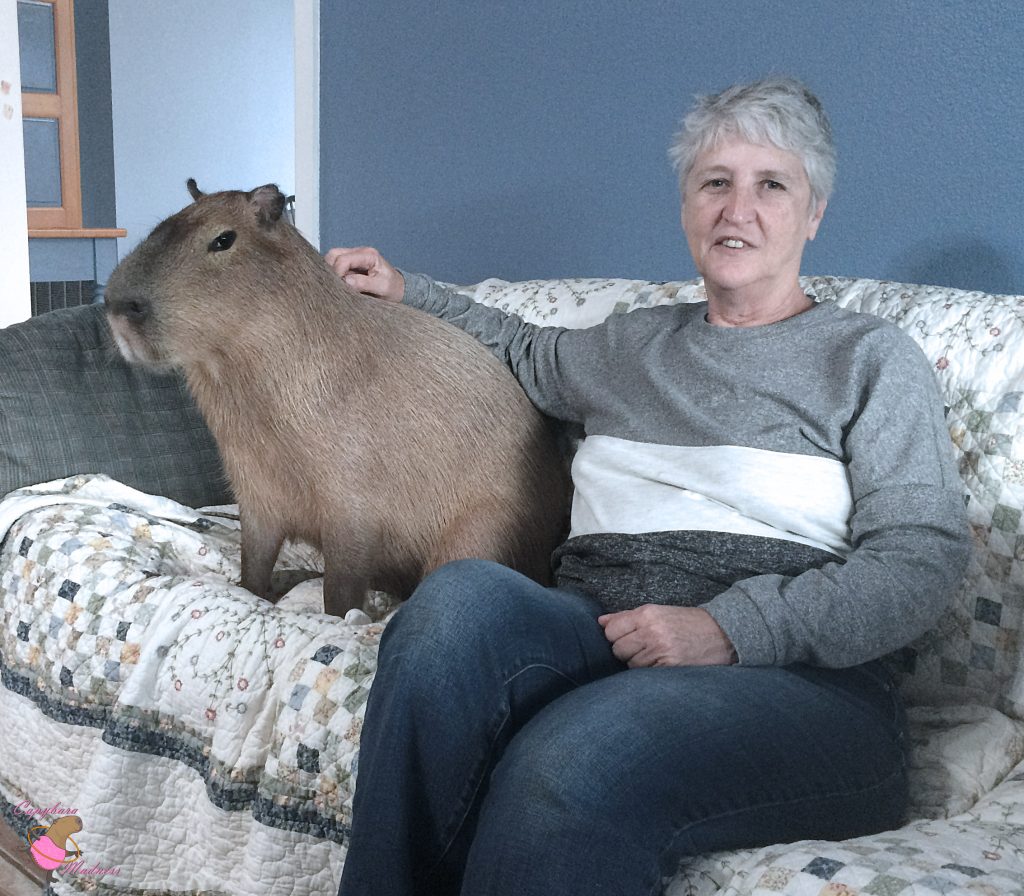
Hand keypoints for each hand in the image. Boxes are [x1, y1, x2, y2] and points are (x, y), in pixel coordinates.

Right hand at [324, 246, 404, 301]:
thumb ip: (363, 283)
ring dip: (331, 273)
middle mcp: (359, 252)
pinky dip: (334, 275)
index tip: (339, 287)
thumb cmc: (392, 288)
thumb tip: (345, 281)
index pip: (343, 259)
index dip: (337, 273)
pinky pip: (334, 266)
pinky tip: (340, 285)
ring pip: (331, 260)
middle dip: (331, 270)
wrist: (398, 290)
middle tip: (336, 286)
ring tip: (339, 286)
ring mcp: (353, 258)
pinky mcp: (350, 265)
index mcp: (368, 255)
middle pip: (333, 255)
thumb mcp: (382, 287)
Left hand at [598, 605, 737, 667]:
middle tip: (644, 648)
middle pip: (617, 649)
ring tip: (656, 655)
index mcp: (647, 614)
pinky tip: (662, 664)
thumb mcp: (658, 613)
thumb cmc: (687, 623)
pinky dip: (650, 672)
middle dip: (626, 651)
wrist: (722, 633)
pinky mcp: (670, 667)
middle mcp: (651, 631)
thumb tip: (600, 621)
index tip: (626, 638)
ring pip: (631, 664)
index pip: (611, 630)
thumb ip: (627, 617)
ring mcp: (661, 650)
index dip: (615, 636)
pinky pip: (646, 674)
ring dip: (639, 663)